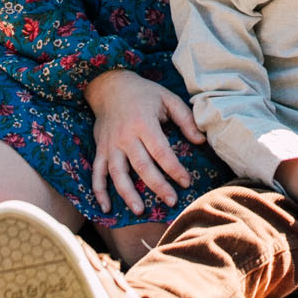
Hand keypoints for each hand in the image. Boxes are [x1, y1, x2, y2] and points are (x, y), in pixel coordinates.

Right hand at [85, 68, 207, 215]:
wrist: (110, 85)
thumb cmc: (144, 93)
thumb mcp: (168, 99)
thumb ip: (186, 119)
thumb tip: (201, 141)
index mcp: (144, 123)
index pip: (161, 151)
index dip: (174, 168)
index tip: (186, 182)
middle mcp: (125, 136)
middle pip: (141, 166)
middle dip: (157, 186)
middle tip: (171, 201)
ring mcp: (110, 145)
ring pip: (117, 173)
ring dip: (127, 193)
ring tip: (139, 211)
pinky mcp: (100, 149)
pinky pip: (96, 173)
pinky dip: (99, 191)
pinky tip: (106, 207)